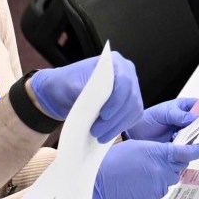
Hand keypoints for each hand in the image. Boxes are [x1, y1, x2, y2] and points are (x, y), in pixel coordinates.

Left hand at [25, 53, 143, 138]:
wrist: (64, 93)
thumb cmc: (66, 84)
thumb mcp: (70, 85)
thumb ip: (85, 90)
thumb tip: (95, 103)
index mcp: (114, 63)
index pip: (124, 81)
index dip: (117, 99)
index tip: (104, 114)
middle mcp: (127, 74)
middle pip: (131, 98)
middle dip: (115, 118)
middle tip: (97, 131)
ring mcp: (130, 89)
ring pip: (133, 110)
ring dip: (117, 125)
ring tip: (99, 136)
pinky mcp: (130, 104)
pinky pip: (133, 117)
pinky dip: (120, 127)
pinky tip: (106, 135)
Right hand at [93, 141, 198, 198]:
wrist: (101, 180)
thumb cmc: (115, 160)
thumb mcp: (140, 145)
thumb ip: (159, 150)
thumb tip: (170, 153)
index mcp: (161, 155)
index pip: (187, 152)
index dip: (196, 150)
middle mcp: (163, 171)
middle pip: (180, 167)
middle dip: (175, 162)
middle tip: (163, 159)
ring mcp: (159, 186)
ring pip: (170, 178)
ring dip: (165, 173)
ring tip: (147, 170)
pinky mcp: (153, 197)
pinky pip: (161, 189)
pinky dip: (156, 184)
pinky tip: (143, 180)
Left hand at [125, 95, 198, 143]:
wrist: (135, 134)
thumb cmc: (148, 119)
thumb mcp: (163, 113)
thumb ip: (179, 115)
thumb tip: (195, 117)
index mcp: (183, 107)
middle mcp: (186, 119)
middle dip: (198, 125)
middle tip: (192, 128)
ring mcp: (183, 132)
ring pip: (195, 134)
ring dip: (190, 136)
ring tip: (177, 135)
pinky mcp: (179, 144)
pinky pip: (187, 145)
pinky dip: (184, 145)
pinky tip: (175, 143)